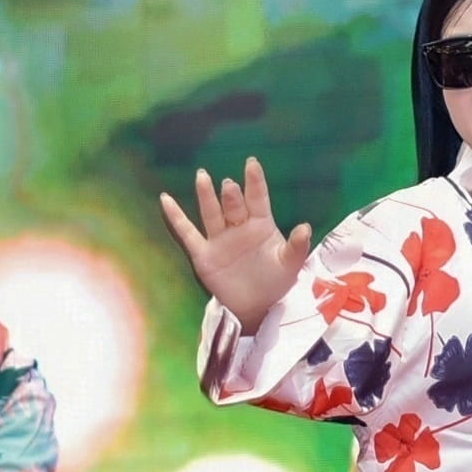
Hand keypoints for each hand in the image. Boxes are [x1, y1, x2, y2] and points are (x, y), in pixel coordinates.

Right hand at [155, 161, 314, 328]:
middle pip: (233, 206)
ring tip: (202, 177)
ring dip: (206, 196)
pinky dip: (176, 217)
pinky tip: (166, 199)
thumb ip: (296, 247)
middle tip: (229, 185)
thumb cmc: (275, 281)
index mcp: (261, 225)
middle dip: (231, 196)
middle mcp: (238, 226)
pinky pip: (187, 232)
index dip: (254, 182)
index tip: (251, 163)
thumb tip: (305, 227)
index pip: (257, 199)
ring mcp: (219, 239)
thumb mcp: (290, 265)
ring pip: (211, 213)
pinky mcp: (203, 254)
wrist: (256, 308)